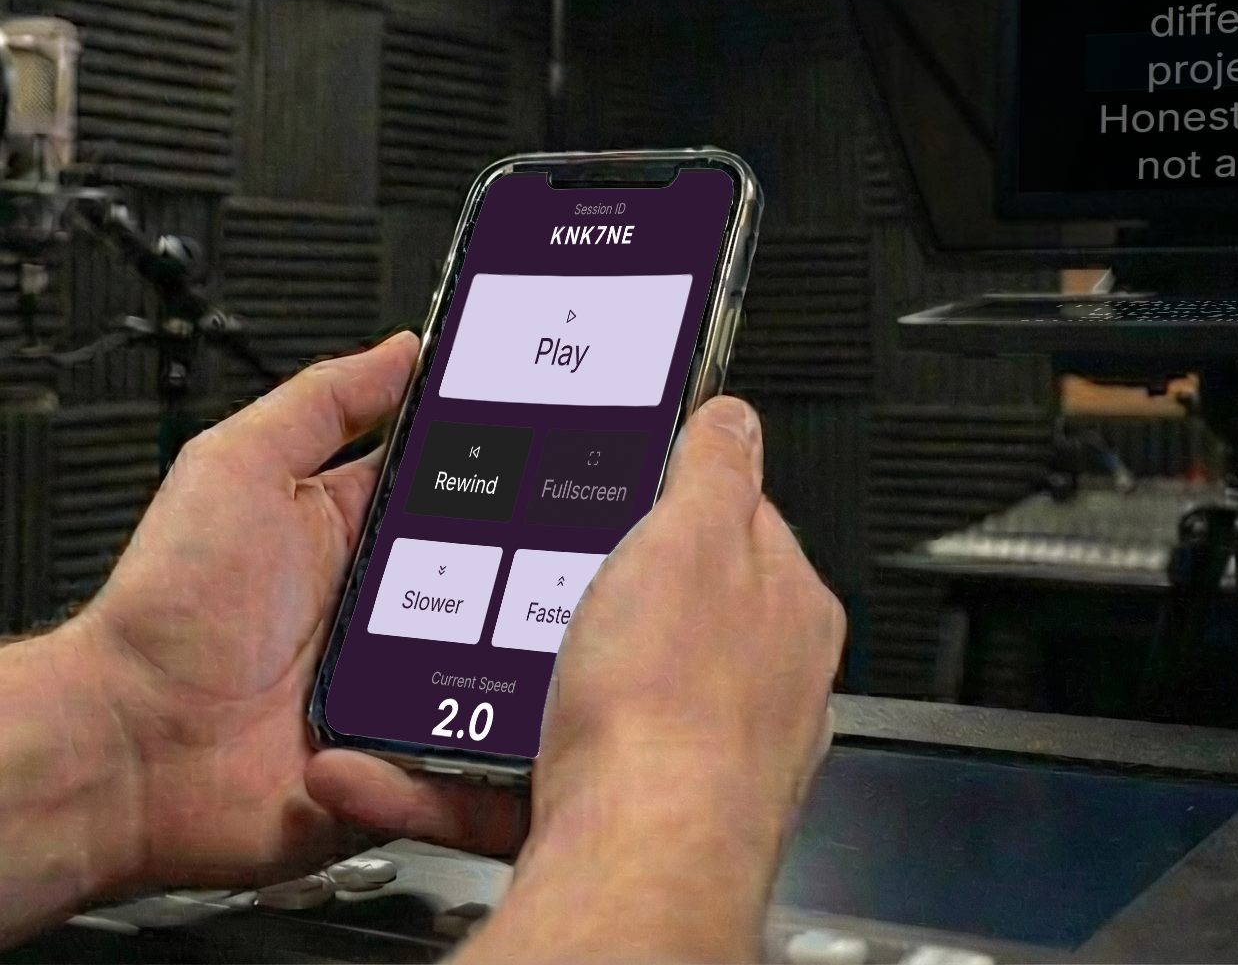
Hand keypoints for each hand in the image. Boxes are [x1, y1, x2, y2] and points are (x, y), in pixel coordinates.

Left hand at [0, 333, 522, 943]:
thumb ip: (322, 402)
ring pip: (507, 650)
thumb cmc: (167, 606)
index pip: (459, 481)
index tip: (563, 437)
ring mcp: (402, 678)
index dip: (510, 460)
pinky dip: (504, 725)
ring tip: (568, 618)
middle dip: (546, 551)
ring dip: (535, 638)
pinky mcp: (407, 749)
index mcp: (358, 528)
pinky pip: (480, 737)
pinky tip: (524, 700)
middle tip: (584, 534)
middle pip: (501, 565)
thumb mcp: (239, 466)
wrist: (128, 747)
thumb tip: (404, 349)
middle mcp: (390, 602)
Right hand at [459, 395, 845, 963]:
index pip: (735, 524)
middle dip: (583, 592)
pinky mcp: (618, 818)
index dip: (672, 496)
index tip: (618, 485)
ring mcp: (689, 758)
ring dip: (514, 681)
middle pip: (660, 611)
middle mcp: (753, 690)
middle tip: (525, 570)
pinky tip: (403, 762)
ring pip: (587, 697)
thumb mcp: (693, 535)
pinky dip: (463, 770)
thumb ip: (715, 467)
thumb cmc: (674, 711)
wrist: (630, 868)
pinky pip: (530, 777)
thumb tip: (733, 418)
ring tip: (457, 657)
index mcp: (783, 610)